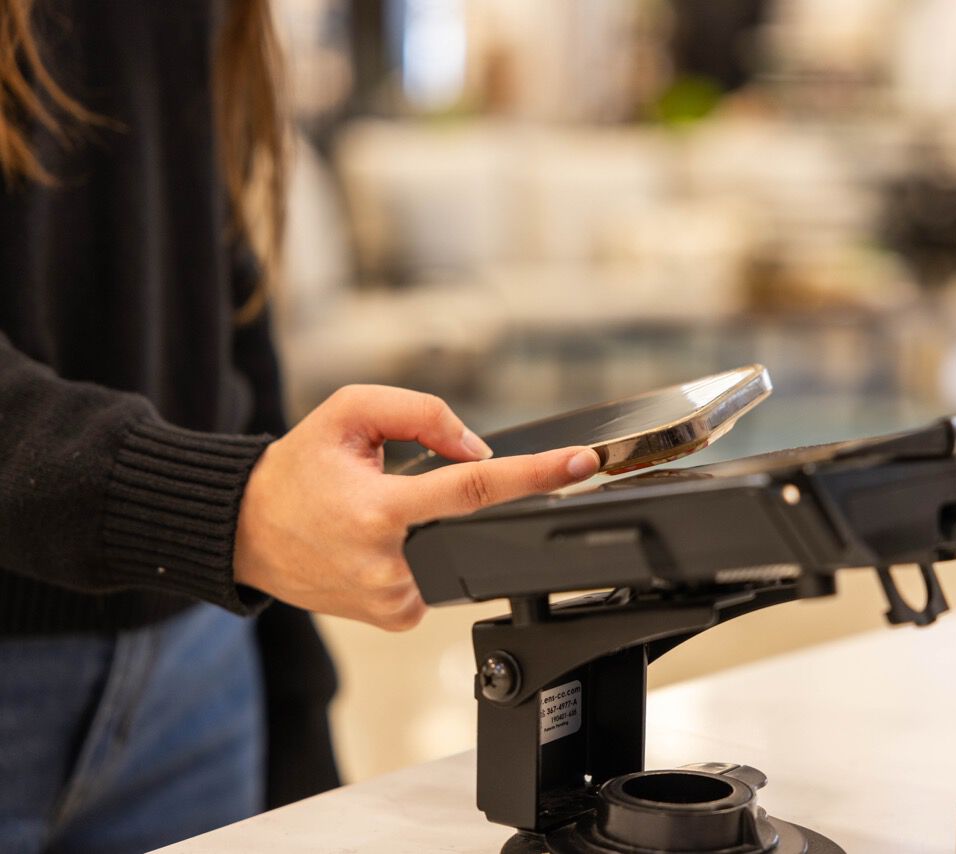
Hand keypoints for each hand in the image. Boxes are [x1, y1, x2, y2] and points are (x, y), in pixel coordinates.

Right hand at [233, 385, 599, 629]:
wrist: (245, 531)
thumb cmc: (297, 470)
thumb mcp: (349, 412)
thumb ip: (422, 415)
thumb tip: (479, 449)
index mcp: (380, 510)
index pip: (474, 489)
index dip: (535, 476)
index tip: (581, 464)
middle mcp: (390, 563)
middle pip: (469, 521)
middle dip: (457, 498)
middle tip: (391, 486)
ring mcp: (393, 598)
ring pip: (453, 548)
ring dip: (430, 526)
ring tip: (371, 518)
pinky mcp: (394, 617)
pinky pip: (435, 577)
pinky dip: (420, 554)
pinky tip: (377, 547)